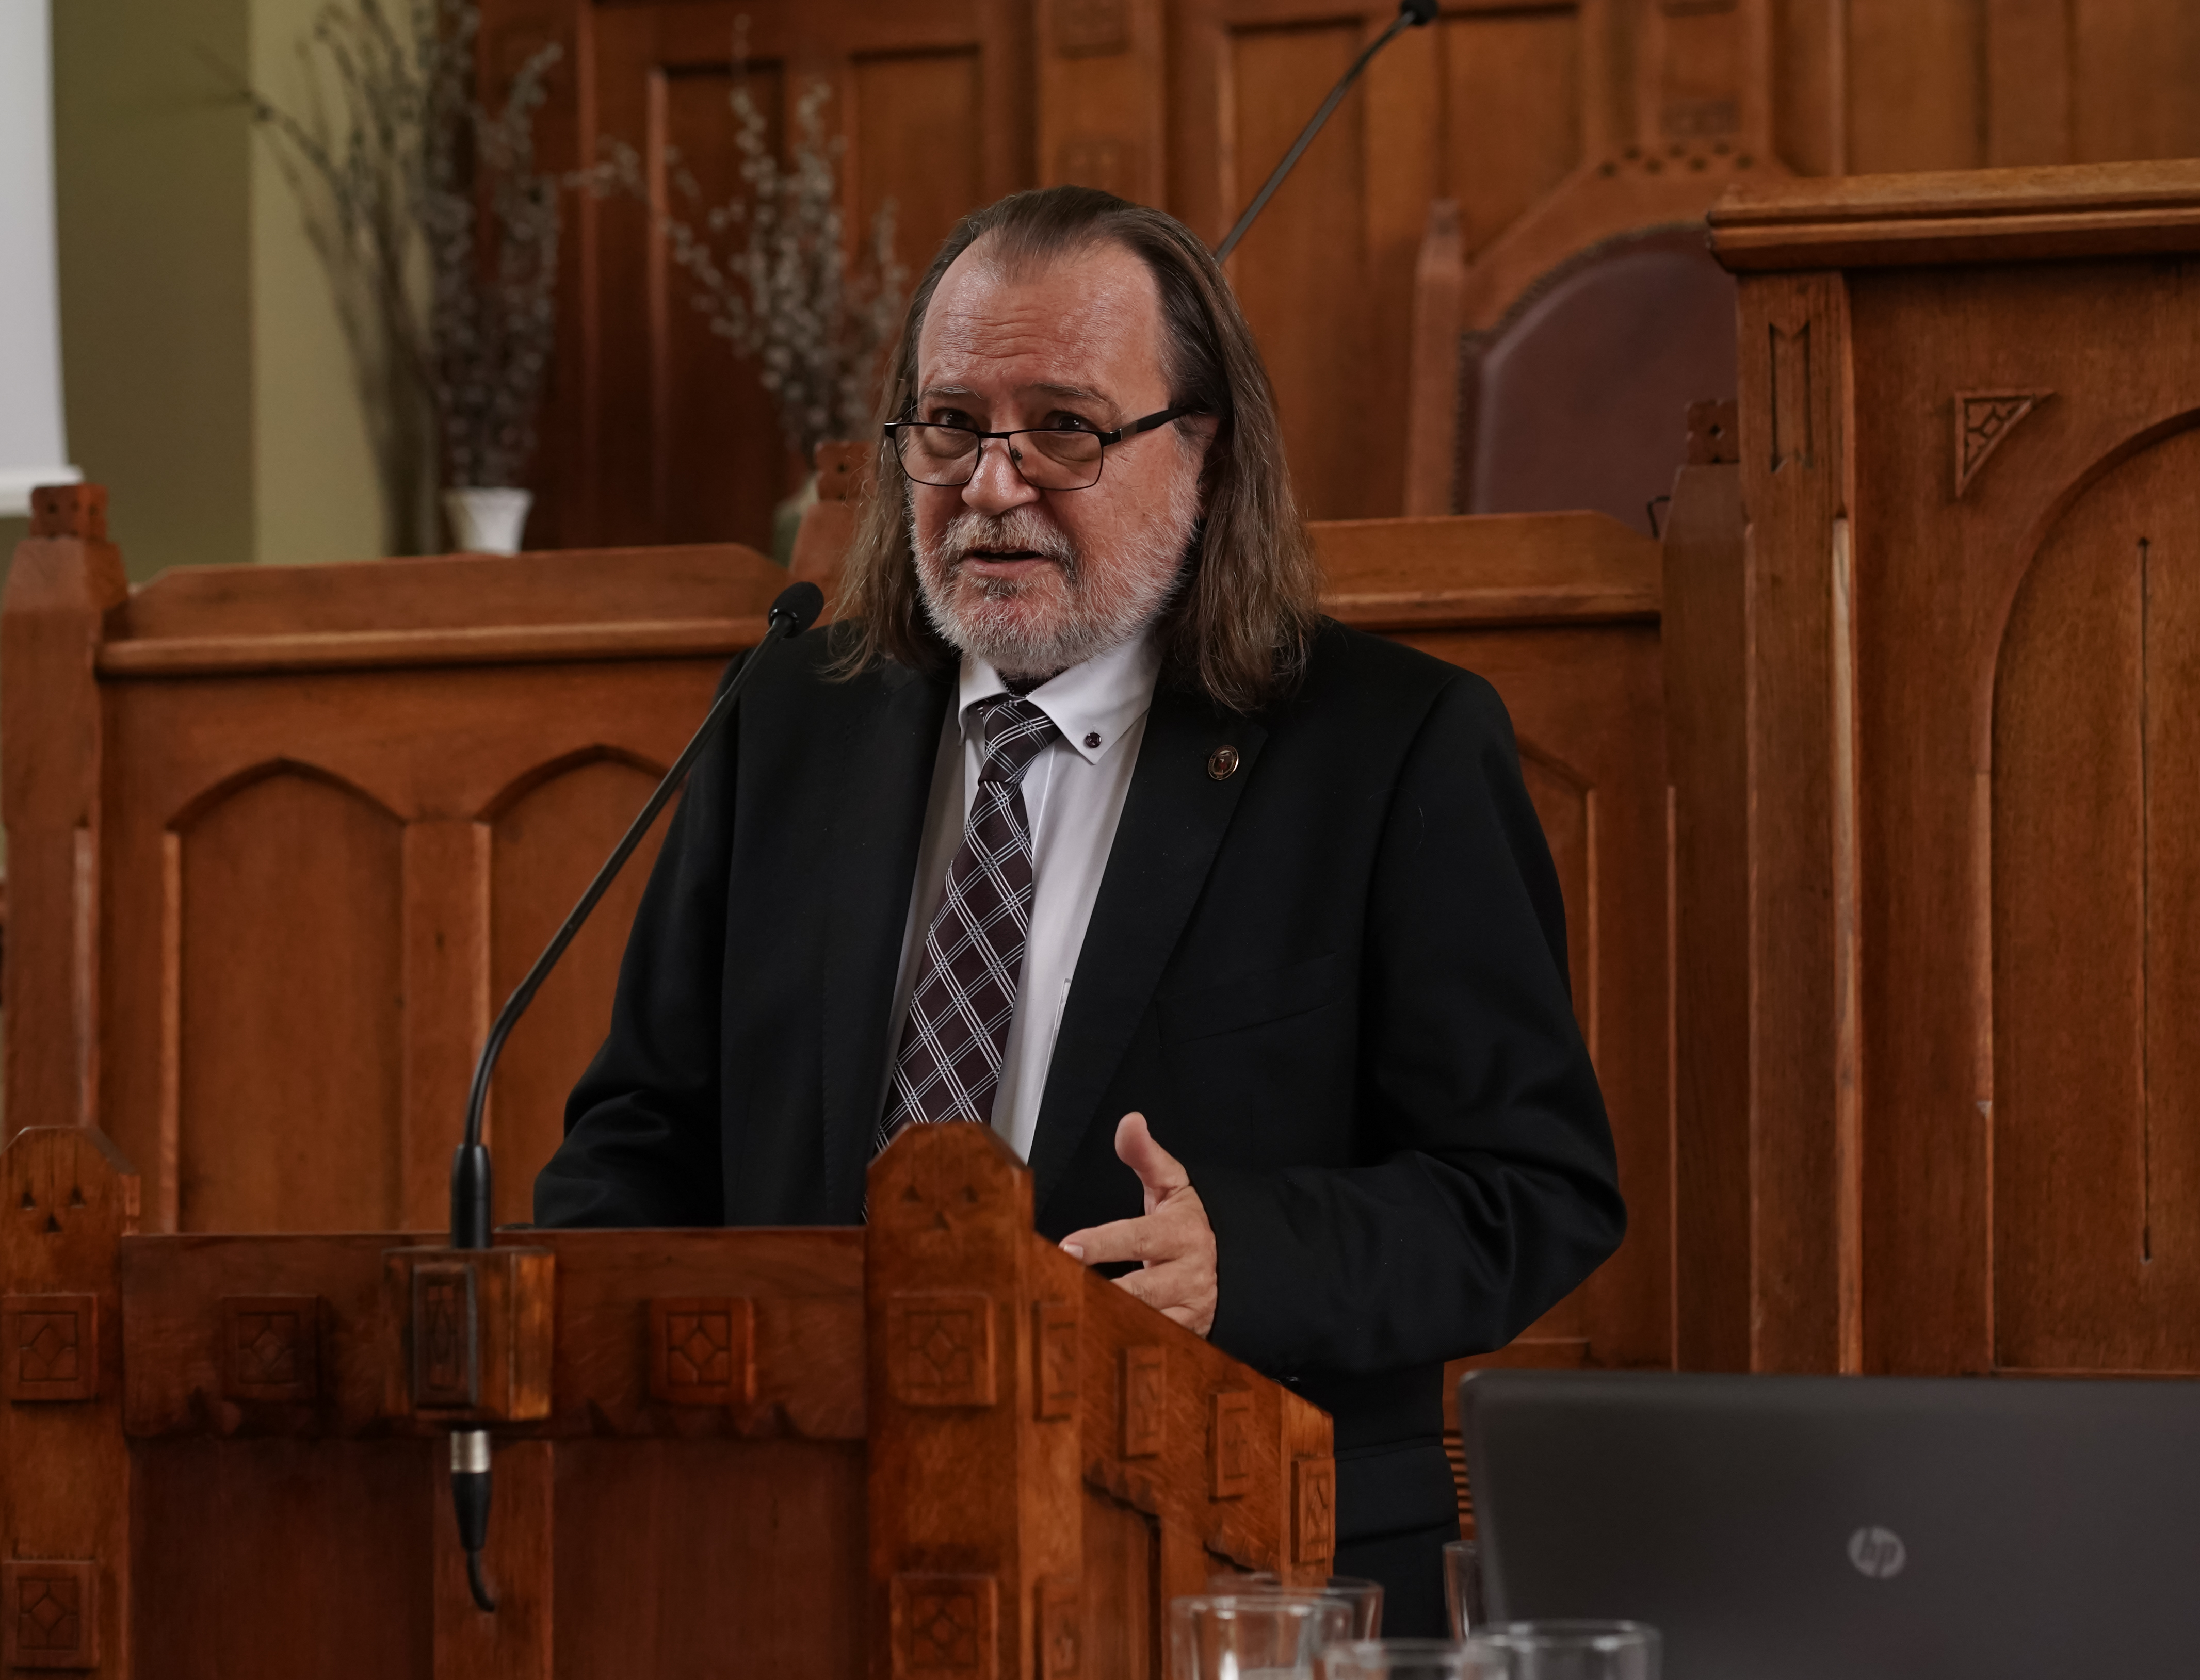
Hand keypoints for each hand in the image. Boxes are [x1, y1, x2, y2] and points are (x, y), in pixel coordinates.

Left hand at [1058, 1113, 1217, 1336]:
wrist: (1238, 1268)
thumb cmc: (1189, 1225)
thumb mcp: (1174, 1186)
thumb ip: (1146, 1156)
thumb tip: (1130, 1121)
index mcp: (1182, 1233)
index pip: (1139, 1237)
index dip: (1104, 1242)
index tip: (1070, 1245)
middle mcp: (1187, 1275)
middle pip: (1141, 1289)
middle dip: (1101, 1291)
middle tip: (1059, 1288)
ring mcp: (1186, 1311)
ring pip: (1145, 1322)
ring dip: (1107, 1322)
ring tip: (1067, 1318)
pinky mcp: (1184, 1337)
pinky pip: (1151, 1343)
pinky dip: (1121, 1343)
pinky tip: (1090, 1342)